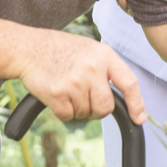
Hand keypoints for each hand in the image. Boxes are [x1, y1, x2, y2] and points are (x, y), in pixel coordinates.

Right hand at [16, 28, 145, 123]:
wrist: (28, 48)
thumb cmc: (61, 50)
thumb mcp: (91, 50)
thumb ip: (107, 69)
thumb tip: (125, 98)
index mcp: (105, 55)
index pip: (129, 83)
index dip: (137, 104)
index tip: (139, 118)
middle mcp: (92, 68)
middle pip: (106, 107)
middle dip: (97, 110)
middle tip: (85, 98)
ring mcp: (75, 81)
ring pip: (86, 113)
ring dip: (77, 108)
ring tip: (68, 89)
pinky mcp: (57, 94)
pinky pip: (68, 116)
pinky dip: (63, 111)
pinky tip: (57, 95)